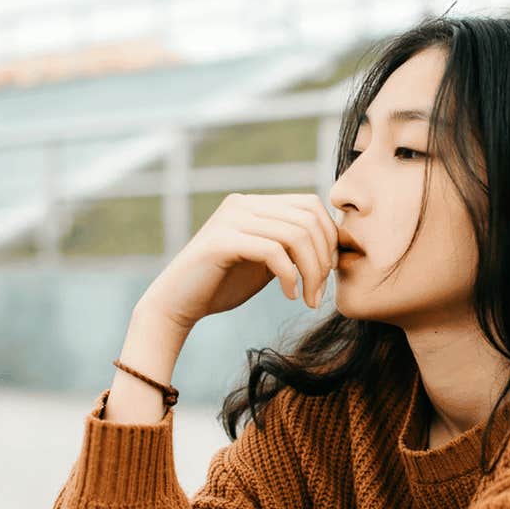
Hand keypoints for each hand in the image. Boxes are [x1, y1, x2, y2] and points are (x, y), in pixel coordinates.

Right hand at [138, 192, 339, 327]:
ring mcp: (230, 219)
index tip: (329, 272)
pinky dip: (289, 276)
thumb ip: (290, 246)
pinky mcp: (221, 241)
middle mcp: (242, 204)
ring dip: (311, 272)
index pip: (310, 205)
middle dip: (323, 258)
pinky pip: (273, 251)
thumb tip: (331, 241)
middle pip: (308, 218)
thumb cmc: (222, 285)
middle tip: (320, 293)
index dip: (329, 238)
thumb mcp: (265, 262)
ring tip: (308, 299)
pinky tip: (289, 296)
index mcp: (254, 204)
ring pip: (295, 234)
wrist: (178, 304)